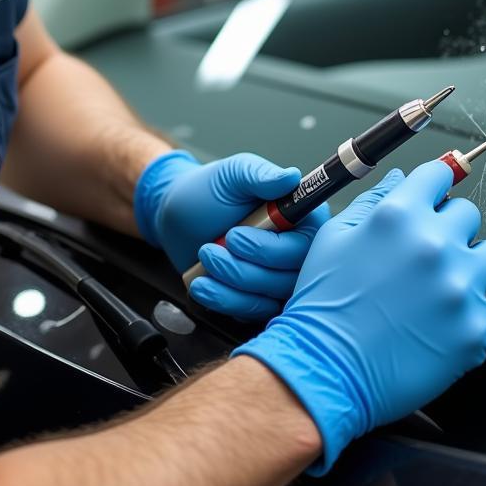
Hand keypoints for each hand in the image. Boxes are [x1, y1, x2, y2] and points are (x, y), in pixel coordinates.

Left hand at [134, 150, 329, 319]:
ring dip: (230, 282)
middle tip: (210, 248)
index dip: (272, 248)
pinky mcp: (257, 297)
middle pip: (289, 277)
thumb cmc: (210, 189)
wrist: (178, 213)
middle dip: (244, 267)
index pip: (306, 245)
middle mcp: (296, 249)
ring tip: (204, 257)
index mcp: (301, 216)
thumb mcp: (234, 174)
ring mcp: (277, 276)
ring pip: (268, 298)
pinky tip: (202, 283)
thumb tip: (292, 177)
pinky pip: (250, 312)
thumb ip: (262, 176)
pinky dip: (223, 300)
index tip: (236, 235)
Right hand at [232, 160, 485, 472]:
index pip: (439, 174)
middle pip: (469, 214)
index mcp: (398, 216)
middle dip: (450, 228)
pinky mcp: (476, 330)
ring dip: (471, 268)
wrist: (324, 370)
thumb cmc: (323, 307)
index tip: (435, 196)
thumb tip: (400, 179)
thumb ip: (372, 202)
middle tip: (427, 254)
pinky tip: (452, 320)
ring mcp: (459, 289)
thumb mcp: (335, 239)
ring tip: (443, 289)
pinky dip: (481, 313)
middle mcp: (434, 245)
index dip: (436, 184)